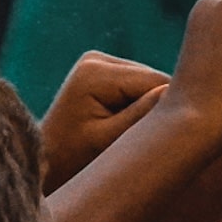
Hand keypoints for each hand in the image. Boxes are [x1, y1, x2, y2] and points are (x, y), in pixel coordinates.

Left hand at [39, 52, 168, 190]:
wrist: (45, 162)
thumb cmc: (74, 159)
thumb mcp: (111, 140)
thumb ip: (143, 113)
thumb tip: (177, 91)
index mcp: (95, 72)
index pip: (156, 81)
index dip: (171, 107)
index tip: (172, 136)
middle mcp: (96, 59)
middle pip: (154, 79)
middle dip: (159, 108)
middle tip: (147, 140)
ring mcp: (99, 62)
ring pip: (150, 83)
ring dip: (151, 108)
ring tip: (132, 136)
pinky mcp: (103, 71)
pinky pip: (140, 86)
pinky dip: (141, 106)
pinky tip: (126, 126)